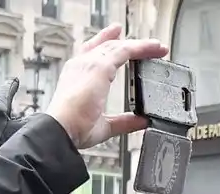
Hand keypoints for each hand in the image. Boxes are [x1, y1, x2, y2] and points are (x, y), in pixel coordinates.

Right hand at [46, 25, 168, 149]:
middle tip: (147, 44)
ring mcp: (90, 64)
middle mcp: (82, 66)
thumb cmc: (73, 128)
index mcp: (78, 77)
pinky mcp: (100, 66)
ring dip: (140, 46)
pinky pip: (125, 50)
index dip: (106, 43)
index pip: (93, 53)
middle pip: (108, 47)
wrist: (62, 128)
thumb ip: (124, 121)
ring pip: (119, 47)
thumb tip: (141, 120)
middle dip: (127, 43)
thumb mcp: (104, 125)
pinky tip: (154, 49)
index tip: (118, 37)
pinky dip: (141, 48)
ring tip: (157, 46)